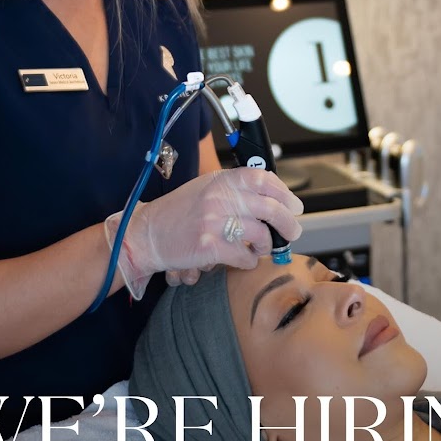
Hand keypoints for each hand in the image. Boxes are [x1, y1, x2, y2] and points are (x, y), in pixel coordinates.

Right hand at [105, 168, 303, 297]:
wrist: (147, 234)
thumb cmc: (179, 213)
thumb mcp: (206, 189)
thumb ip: (235, 189)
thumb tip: (273, 198)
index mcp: (220, 181)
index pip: (263, 179)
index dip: (284, 193)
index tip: (294, 205)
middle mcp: (218, 198)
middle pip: (270, 208)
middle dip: (288, 224)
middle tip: (292, 233)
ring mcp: (213, 222)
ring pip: (261, 235)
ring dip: (267, 246)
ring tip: (261, 249)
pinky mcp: (209, 247)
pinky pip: (245, 257)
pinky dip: (249, 261)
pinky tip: (244, 260)